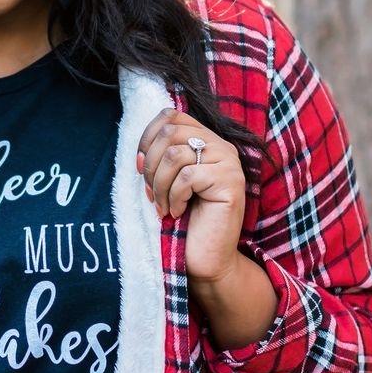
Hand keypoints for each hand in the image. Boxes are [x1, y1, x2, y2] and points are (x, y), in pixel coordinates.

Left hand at [137, 107, 245, 283]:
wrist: (206, 258)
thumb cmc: (185, 221)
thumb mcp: (168, 182)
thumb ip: (161, 158)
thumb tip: (140, 153)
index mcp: (207, 140)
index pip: (170, 115)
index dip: (147, 137)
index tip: (140, 167)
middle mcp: (222, 146)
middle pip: (170, 132)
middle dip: (150, 165)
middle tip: (151, 193)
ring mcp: (230, 163)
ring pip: (175, 155)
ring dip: (159, 184)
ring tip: (163, 205)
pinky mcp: (231, 182)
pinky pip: (187, 177)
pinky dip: (174, 197)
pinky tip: (177, 212)